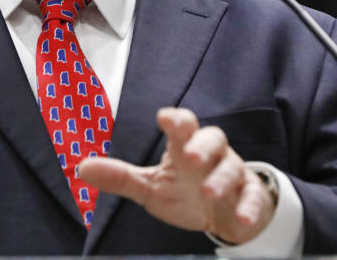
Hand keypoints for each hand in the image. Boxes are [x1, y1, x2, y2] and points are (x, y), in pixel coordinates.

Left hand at [78, 107, 274, 243]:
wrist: (226, 215)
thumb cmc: (187, 192)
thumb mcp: (151, 186)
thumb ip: (121, 177)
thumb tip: (83, 167)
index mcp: (186, 147)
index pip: (183, 125)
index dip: (176, 120)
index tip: (164, 118)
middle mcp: (212, 156)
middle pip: (213, 139)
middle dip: (202, 146)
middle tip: (189, 156)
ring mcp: (234, 175)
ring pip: (232, 169)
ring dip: (221, 180)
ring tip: (208, 193)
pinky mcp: (250, 197)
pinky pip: (253, 198)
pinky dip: (248, 208)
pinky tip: (240, 219)